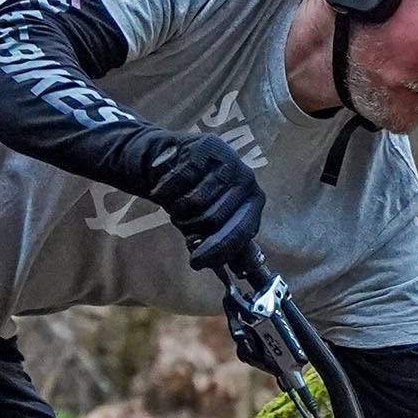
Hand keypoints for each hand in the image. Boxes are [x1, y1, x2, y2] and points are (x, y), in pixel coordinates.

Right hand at [145, 133, 264, 277]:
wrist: (169, 161)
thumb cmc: (193, 194)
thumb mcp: (210, 221)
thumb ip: (224, 242)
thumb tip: (238, 271)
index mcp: (254, 201)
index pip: (241, 232)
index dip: (218, 250)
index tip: (196, 263)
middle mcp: (246, 179)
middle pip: (214, 219)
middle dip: (191, 227)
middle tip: (180, 221)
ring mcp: (229, 160)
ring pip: (195, 201)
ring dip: (178, 208)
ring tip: (176, 202)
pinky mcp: (206, 145)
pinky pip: (182, 179)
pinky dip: (166, 189)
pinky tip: (163, 188)